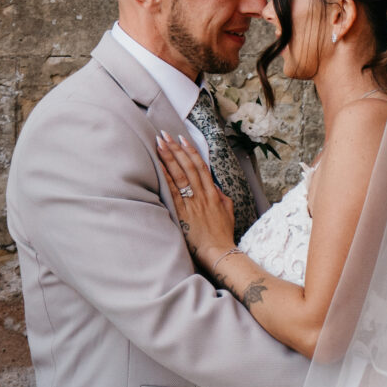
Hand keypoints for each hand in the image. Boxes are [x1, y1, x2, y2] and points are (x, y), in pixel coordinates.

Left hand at [156, 132, 235, 267]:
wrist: (219, 252)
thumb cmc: (223, 234)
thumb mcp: (228, 210)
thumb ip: (221, 195)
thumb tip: (214, 184)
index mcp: (213, 193)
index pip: (200, 166)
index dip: (190, 150)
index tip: (181, 138)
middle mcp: (202, 194)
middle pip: (187, 166)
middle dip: (175, 148)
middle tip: (164, 134)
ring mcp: (192, 203)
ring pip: (180, 175)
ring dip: (168, 158)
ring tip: (159, 144)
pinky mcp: (183, 214)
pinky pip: (173, 193)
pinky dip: (166, 178)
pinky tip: (158, 167)